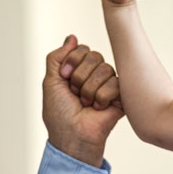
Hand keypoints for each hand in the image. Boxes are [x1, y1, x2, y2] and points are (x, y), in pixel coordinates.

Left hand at [43, 35, 124, 166]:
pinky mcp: (122, 97)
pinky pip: (116, 83)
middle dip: (80, 77)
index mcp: (80, 69)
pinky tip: (98, 109)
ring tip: (86, 104)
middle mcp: (96, 75)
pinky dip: (102, 98)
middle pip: (95, 56)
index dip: (72, 62)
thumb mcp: (50, 81)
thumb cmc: (59, 114)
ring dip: (90, 90)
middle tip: (76, 94)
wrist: (72, 136)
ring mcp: (110, 85)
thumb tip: (72, 37)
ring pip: (105, 69)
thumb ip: (57, 57)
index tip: (65, 78)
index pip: (83, 49)